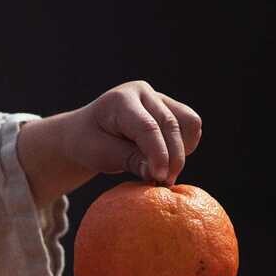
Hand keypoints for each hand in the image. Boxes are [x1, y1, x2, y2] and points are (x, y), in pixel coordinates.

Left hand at [63, 80, 202, 185]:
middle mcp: (142, 93)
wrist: (85, 131)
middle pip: (170, 124)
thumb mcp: (100, 154)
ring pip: (189, 122)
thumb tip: (158, 173)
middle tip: (165, 183)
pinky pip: (190, 126)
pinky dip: (185, 145)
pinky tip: (167, 161)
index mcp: (120, 100)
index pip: (147, 127)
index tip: (159, 177)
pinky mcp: (170, 108)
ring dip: (182, 150)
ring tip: (165, 171)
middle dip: (172, 157)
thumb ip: (129, 160)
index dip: (158, 154)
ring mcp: (159, 98)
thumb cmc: (88, 143)